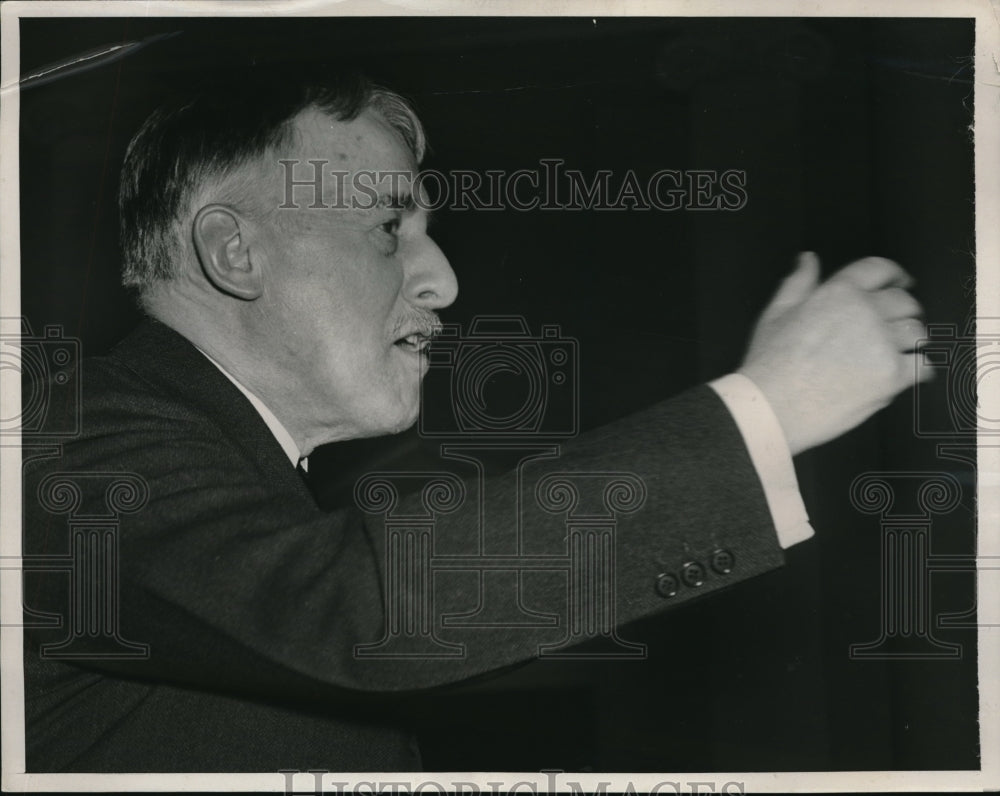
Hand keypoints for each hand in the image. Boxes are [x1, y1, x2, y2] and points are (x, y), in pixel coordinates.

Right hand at [738, 252, 930, 454]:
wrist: (772, 407)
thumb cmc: (769, 363)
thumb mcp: (776, 314)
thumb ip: (798, 283)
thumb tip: (808, 259)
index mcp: (839, 292)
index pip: (880, 269)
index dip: (894, 274)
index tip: (900, 282)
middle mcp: (866, 312)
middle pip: (904, 301)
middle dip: (903, 310)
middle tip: (895, 323)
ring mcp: (882, 344)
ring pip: (917, 332)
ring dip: (910, 340)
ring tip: (897, 350)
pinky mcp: (892, 375)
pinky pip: (923, 366)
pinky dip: (918, 369)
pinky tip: (905, 372)